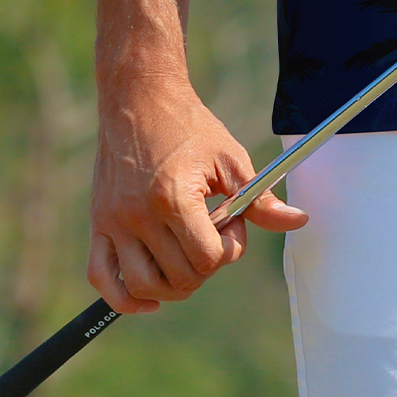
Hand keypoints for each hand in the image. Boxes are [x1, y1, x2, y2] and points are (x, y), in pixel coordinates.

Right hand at [87, 74, 307, 314]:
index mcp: (174, 198)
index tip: (234, 222)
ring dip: (173, 286)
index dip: (231, 249)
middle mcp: (138, 215)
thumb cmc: (189, 126)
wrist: (139, 99)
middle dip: (207, 265)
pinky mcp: (98, 223)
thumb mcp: (230, 158)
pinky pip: (101, 278)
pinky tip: (150, 296)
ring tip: (189, 257)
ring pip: (142, 285)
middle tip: (214, 234)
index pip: (208, 258)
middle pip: (179, 277)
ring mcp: (114, 222)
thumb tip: (298, 221)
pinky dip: (124, 297)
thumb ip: (260, 199)